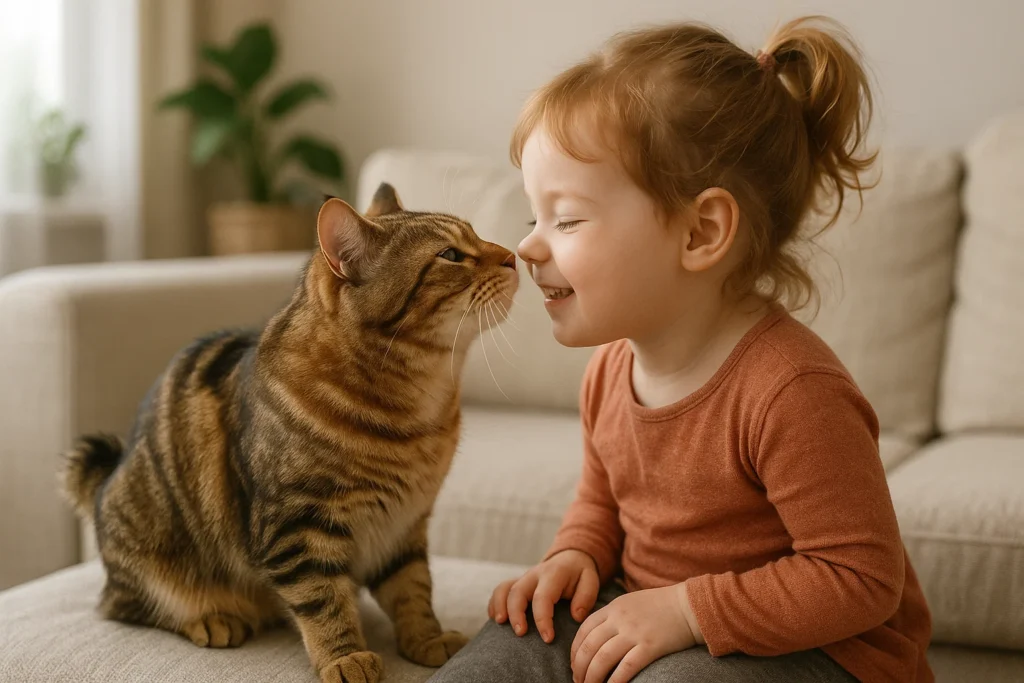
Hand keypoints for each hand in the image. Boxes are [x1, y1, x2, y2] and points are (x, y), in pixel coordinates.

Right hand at [488, 549, 599, 643]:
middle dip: (516, 613)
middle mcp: (534, 575)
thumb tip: (576, 616)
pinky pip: (500, 590)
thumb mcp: (590, 580)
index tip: (548, 638)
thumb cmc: (580, 574)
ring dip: (499, 606)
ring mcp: (523, 578)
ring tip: (500, 624)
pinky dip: (494, 603)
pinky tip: (495, 619)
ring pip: (504, 588)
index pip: (543, 597)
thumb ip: (586, 597)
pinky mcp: (517, 583)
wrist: (570, 558)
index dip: (543, 619)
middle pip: (517, 591)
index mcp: (553, 574)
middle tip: (520, 634)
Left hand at [570, 583, 700, 682]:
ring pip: (602, 658)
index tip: (574, 664)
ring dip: (592, 677)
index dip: (575, 650)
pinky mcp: (650, 646)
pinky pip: (626, 667)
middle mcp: (620, 619)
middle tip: (578, 680)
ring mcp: (635, 632)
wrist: (689, 605)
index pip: (584, 630)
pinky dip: (614, 681)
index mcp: (614, 607)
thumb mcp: (631, 602)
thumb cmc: (661, 606)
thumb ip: (613, 616)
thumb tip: (595, 637)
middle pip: (589, 646)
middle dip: (579, 667)